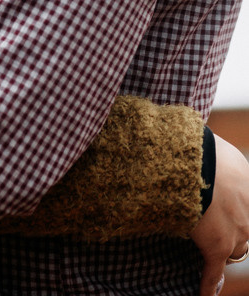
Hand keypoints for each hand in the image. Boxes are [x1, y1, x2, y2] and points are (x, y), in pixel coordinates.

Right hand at [190, 134, 248, 295]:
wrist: (189, 164)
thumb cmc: (203, 151)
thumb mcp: (223, 150)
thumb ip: (226, 161)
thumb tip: (214, 152)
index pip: (247, 204)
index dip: (238, 207)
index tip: (229, 207)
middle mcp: (248, 213)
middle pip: (244, 228)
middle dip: (233, 224)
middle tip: (216, 216)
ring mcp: (234, 233)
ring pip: (233, 247)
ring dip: (222, 245)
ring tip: (209, 242)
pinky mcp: (216, 248)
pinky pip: (213, 273)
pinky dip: (210, 285)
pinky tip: (207, 294)